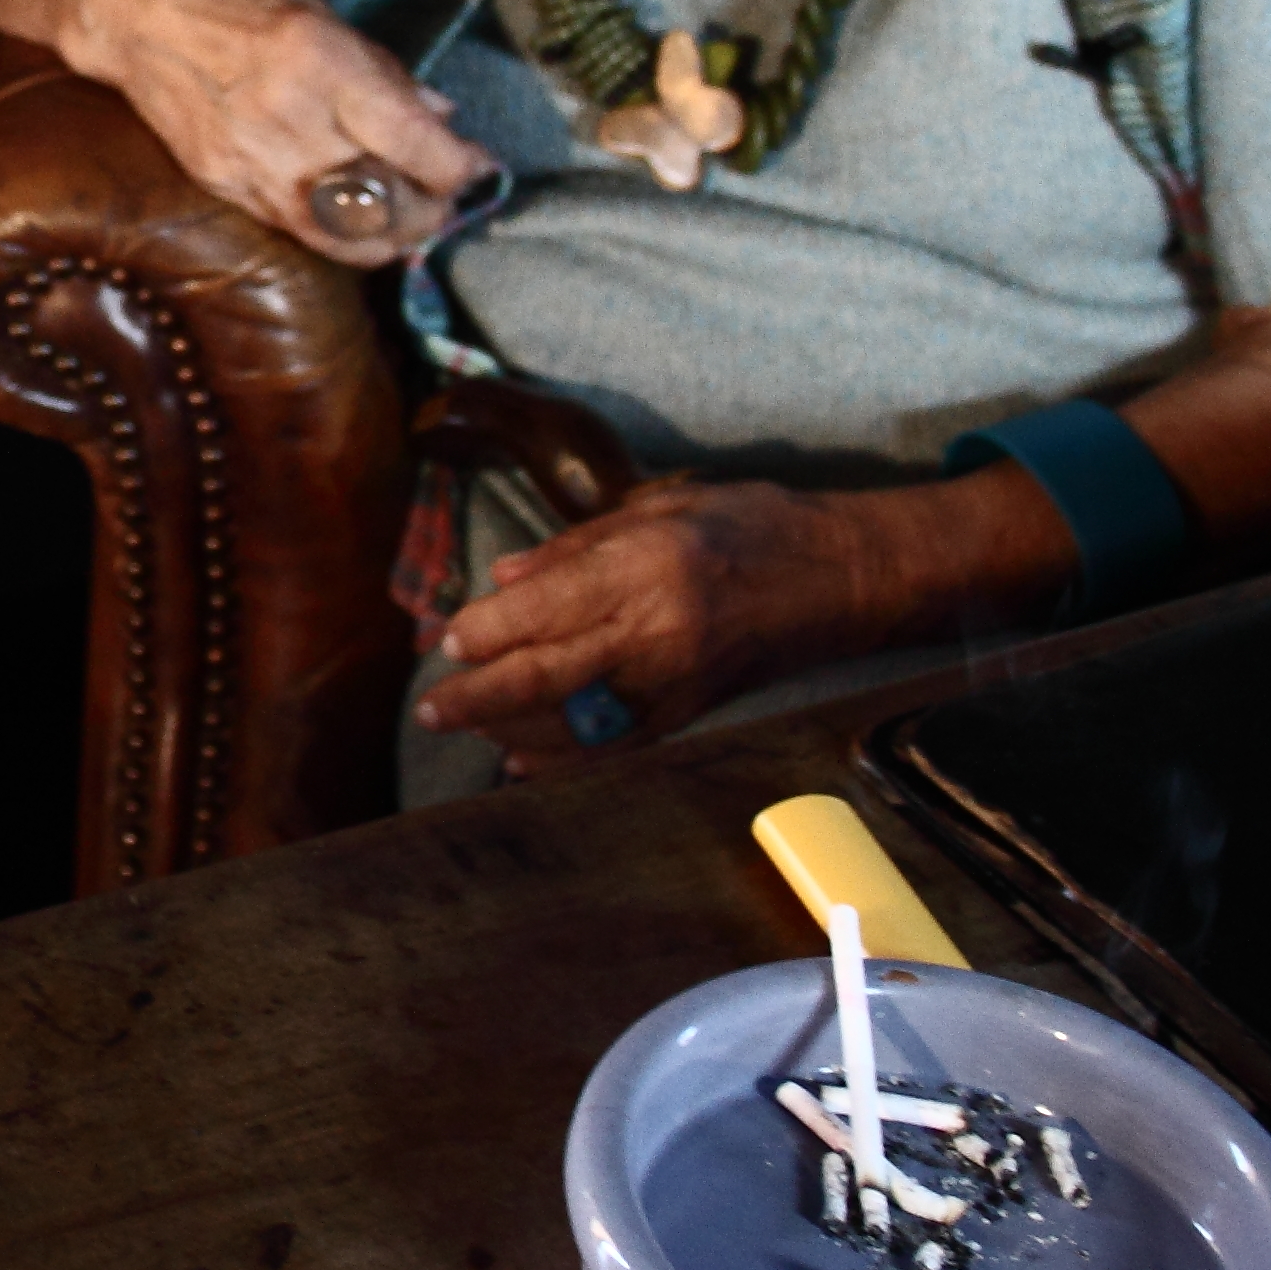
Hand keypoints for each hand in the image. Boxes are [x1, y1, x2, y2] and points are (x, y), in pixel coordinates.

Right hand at [69, 0, 490, 265]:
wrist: (123, 8)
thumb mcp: (313, 4)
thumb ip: (376, 66)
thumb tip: (437, 114)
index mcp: (318, 60)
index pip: (410, 140)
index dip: (457, 166)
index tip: (478, 167)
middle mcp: (287, 118)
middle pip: (381, 200)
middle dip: (430, 210)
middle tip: (450, 199)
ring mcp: (249, 159)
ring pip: (339, 232)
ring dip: (387, 236)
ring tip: (410, 222)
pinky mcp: (222, 182)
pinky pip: (294, 226)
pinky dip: (335, 231)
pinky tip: (354, 217)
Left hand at [416, 480, 904, 769]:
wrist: (839, 577)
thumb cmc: (747, 526)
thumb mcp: (657, 507)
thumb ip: (572, 548)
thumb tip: (501, 581)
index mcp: (646, 569)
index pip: (544, 610)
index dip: (486, 630)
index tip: (448, 638)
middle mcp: (657, 634)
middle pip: (546, 677)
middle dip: (478, 697)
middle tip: (431, 709)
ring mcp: (674, 684)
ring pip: (572, 725)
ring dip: (510, 731)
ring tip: (468, 725)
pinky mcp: (688, 716)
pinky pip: (613, 750)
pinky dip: (562, 761)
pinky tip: (522, 760)